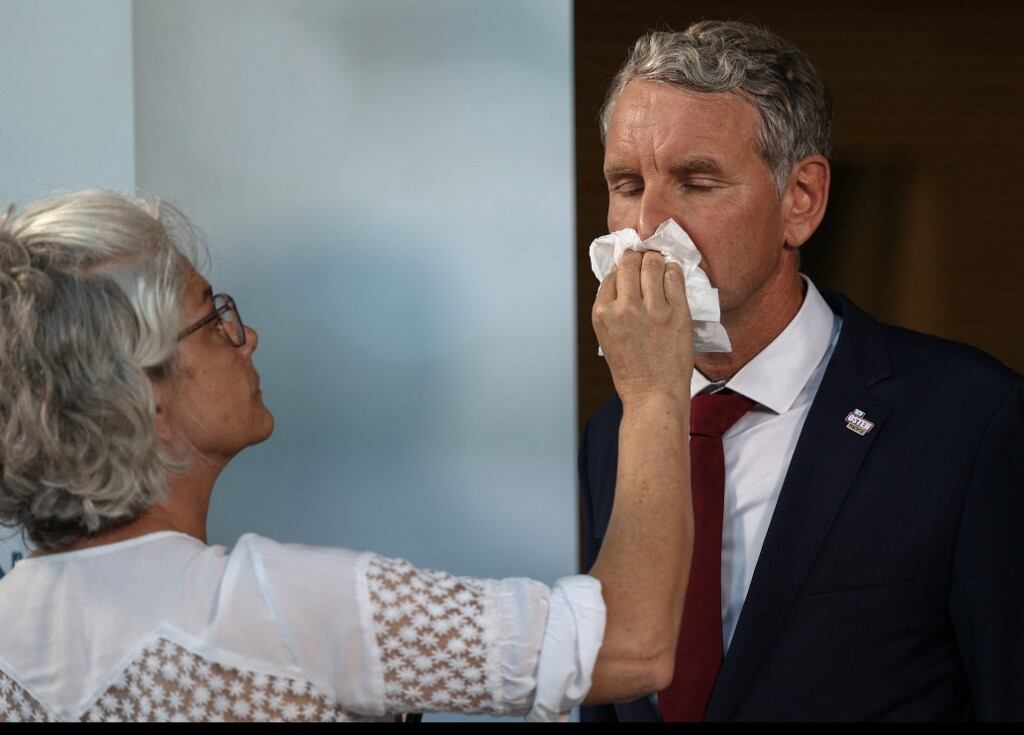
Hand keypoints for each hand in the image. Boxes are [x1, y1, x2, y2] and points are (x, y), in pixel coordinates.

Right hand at [592, 250, 693, 404]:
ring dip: (656, 259)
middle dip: (638, 257)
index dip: (622, 268)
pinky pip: (674, 277)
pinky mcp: (676, 313)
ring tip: (660, 264)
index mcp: (602, 313)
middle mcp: (624, 308)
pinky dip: (673, 271)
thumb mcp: (607, 337)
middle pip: (630, 262)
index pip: (611, 274)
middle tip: (645, 259)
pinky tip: (672, 274)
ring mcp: (652, 309)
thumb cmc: (631, 371)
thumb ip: (612, 308)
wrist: (654, 395)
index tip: (630, 269)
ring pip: (653, 263)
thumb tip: (623, 279)